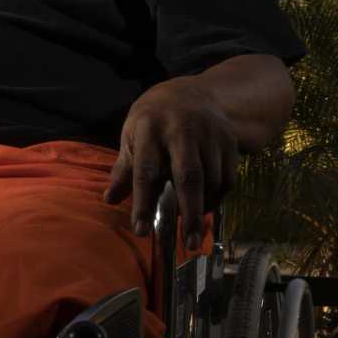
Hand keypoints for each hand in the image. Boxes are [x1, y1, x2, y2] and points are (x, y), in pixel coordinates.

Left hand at [104, 77, 237, 247]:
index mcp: (150, 127)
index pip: (145, 170)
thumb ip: (124, 169)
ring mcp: (209, 133)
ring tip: (191, 228)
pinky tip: (205, 207)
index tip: (141, 231)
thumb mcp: (132, 136)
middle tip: (188, 245)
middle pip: (188, 176)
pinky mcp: (228, 140)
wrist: (189, 92)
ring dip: (202, 208)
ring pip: (211, 179)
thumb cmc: (153, 120)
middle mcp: (182, 128)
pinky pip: (227, 177)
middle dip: (188, 213)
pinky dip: (218, 198)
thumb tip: (109, 199)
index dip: (143, 203)